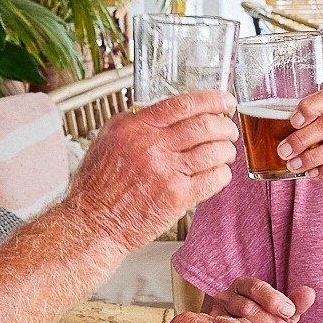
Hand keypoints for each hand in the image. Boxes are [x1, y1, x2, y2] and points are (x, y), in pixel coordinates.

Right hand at [62, 91, 239, 249]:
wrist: (92, 222)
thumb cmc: (97, 185)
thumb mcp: (109, 139)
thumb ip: (137, 123)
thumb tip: (167, 112)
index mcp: (136, 127)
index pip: (183, 104)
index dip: (212, 99)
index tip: (225, 100)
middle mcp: (152, 146)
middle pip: (205, 125)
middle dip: (225, 125)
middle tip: (229, 129)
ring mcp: (166, 171)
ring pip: (214, 151)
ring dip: (227, 150)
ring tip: (225, 153)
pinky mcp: (177, 197)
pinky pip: (213, 179)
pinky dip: (223, 173)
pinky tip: (219, 173)